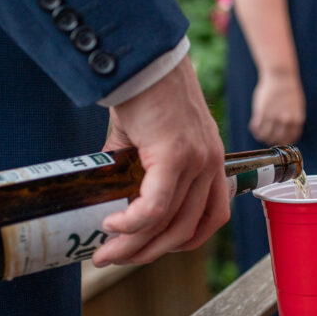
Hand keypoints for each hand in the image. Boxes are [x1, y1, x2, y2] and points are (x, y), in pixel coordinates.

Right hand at [92, 55, 228, 265]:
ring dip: (133, 245)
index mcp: (210, 160)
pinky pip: (154, 206)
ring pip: (168, 223)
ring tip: (104, 252)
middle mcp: (210, 164)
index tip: (153, 247)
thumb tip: (108, 195)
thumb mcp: (145, 138)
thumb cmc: (143, 90)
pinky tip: (111, 225)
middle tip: (114, 258)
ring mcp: (197, 160)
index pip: (212, 216)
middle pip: (187, 230)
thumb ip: (135, 169)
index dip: (185, 241)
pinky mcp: (175, 155)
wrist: (142, 57)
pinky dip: (132, 223)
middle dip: (148, 253)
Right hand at [249, 70, 304, 144]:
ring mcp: (273, 117)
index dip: (283, 142)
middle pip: (277, 139)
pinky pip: (256, 127)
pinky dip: (254, 129)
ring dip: (261, 136)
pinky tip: (254, 127)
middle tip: (267, 139)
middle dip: (271, 141)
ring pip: (265, 135)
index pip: (290, 139)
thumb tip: (288, 132)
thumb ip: (293, 120)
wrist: (281, 76)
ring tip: (259, 134)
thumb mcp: (297, 106)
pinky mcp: (261, 112)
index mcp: (296, 120)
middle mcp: (285, 120)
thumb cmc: (289, 90)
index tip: (278, 141)